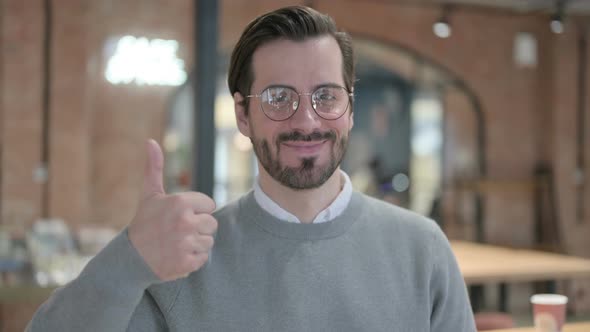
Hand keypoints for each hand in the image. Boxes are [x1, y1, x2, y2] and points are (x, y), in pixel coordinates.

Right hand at [128, 139, 216, 281]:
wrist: (129, 258)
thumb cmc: (143, 223)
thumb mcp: (149, 194)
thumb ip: (154, 167)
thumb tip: (150, 141)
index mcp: (180, 202)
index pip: (210, 205)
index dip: (196, 211)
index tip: (178, 216)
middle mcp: (185, 221)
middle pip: (212, 224)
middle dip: (198, 228)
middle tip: (177, 232)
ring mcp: (186, 243)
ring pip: (209, 242)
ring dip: (195, 245)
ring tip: (176, 244)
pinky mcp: (186, 263)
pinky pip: (203, 259)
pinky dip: (191, 260)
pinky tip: (176, 256)